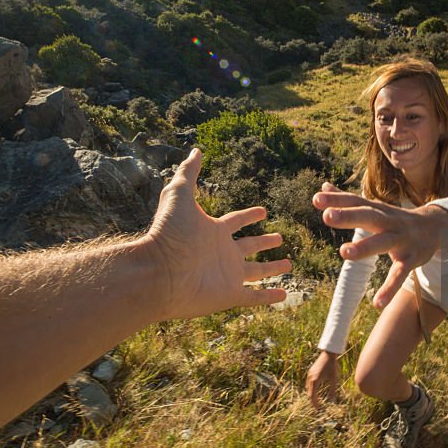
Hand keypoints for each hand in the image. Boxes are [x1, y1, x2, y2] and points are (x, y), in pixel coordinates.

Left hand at [140, 148, 290, 319]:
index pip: (236, 221)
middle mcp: (222, 253)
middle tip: (280, 238)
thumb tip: (196, 150)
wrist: (158, 272)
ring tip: (289, 264)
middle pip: (249, 246)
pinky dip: (269, 297)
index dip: (250, 215)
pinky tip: (284, 295)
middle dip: (265, 242)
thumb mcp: (179, 195)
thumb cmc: (168, 233)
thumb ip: (189, 173)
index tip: (263, 211)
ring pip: (257, 272)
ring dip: (273, 269)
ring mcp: (227, 275)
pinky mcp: (229, 295)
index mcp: (213, 231)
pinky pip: (254, 297)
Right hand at [306, 350, 339, 407]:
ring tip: (317, 400)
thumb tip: (332, 401)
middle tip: (318, 406)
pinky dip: (311, 388)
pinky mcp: (310, 372)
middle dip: (313, 400)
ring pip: (308, 388)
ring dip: (311, 394)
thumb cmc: (332, 366)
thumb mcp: (334, 379)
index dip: (315, 403)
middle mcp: (310, 378)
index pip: (312, 396)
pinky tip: (316, 390)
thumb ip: (333, 390)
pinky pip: (308, 383)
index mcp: (315, 381)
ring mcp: (309, 374)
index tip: (319, 409)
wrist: (328, 354)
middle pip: (309, 393)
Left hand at [313, 182, 447, 309]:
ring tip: (343, 252)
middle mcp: (389, 221)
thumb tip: (323, 186)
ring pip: (383, 242)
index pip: (356, 201)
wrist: (436, 228)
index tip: (316, 198)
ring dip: (365, 247)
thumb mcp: (374, 208)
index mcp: (377, 210)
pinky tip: (377, 303)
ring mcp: (401, 240)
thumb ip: (347, 199)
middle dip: (349, 216)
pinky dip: (390, 288)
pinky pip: (400, 274)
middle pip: (369, 216)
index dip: (337, 200)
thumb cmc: (396, 219)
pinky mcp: (411, 259)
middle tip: (327, 216)